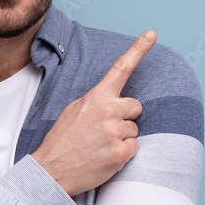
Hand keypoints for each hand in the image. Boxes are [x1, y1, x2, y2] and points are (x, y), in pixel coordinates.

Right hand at [31, 30, 155, 196]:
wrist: (52, 170)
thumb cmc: (63, 140)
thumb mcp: (74, 110)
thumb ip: (97, 102)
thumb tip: (114, 101)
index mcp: (97, 97)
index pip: (121, 68)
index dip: (138, 50)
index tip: (152, 34)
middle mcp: (108, 110)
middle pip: (136, 106)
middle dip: (126, 117)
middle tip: (105, 129)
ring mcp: (115, 132)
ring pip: (134, 129)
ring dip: (122, 137)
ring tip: (100, 145)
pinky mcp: (121, 152)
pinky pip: (135, 147)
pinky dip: (124, 153)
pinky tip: (105, 156)